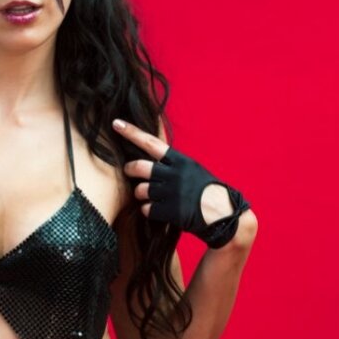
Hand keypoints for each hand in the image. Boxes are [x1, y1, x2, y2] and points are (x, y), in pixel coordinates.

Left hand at [112, 118, 250, 248]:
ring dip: (141, 194)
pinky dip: (149, 211)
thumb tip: (148, 164)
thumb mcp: (192, 170)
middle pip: (139, 167)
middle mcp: (174, 174)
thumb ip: (172, 165)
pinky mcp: (169, 210)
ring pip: (140, 190)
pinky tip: (159, 211)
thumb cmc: (207, 191)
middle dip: (130, 169)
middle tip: (130, 171)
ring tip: (150, 197)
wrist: (223, 214)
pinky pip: (146, 209)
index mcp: (180, 161)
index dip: (132, 133)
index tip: (116, 123)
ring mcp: (171, 193)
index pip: (151, 143)